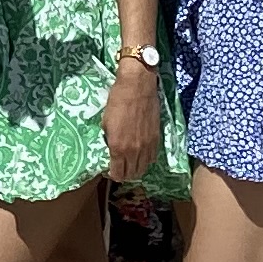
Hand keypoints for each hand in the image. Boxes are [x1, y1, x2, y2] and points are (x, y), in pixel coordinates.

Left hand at [102, 58, 162, 186]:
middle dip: (124, 174)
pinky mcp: (156, 139)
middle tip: (119, 168)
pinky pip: (152, 158)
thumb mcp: (105, 122)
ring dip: (136, 169)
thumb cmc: (117, 101)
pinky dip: (146, 160)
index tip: (109, 169)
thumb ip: (109, 140)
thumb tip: (111, 150)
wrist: (137, 87)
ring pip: (143, 168)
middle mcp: (134, 151)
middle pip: (132, 175)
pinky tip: (140, 155)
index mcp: (118, 147)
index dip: (112, 174)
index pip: (117, 174)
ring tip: (130, 163)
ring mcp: (147, 146)